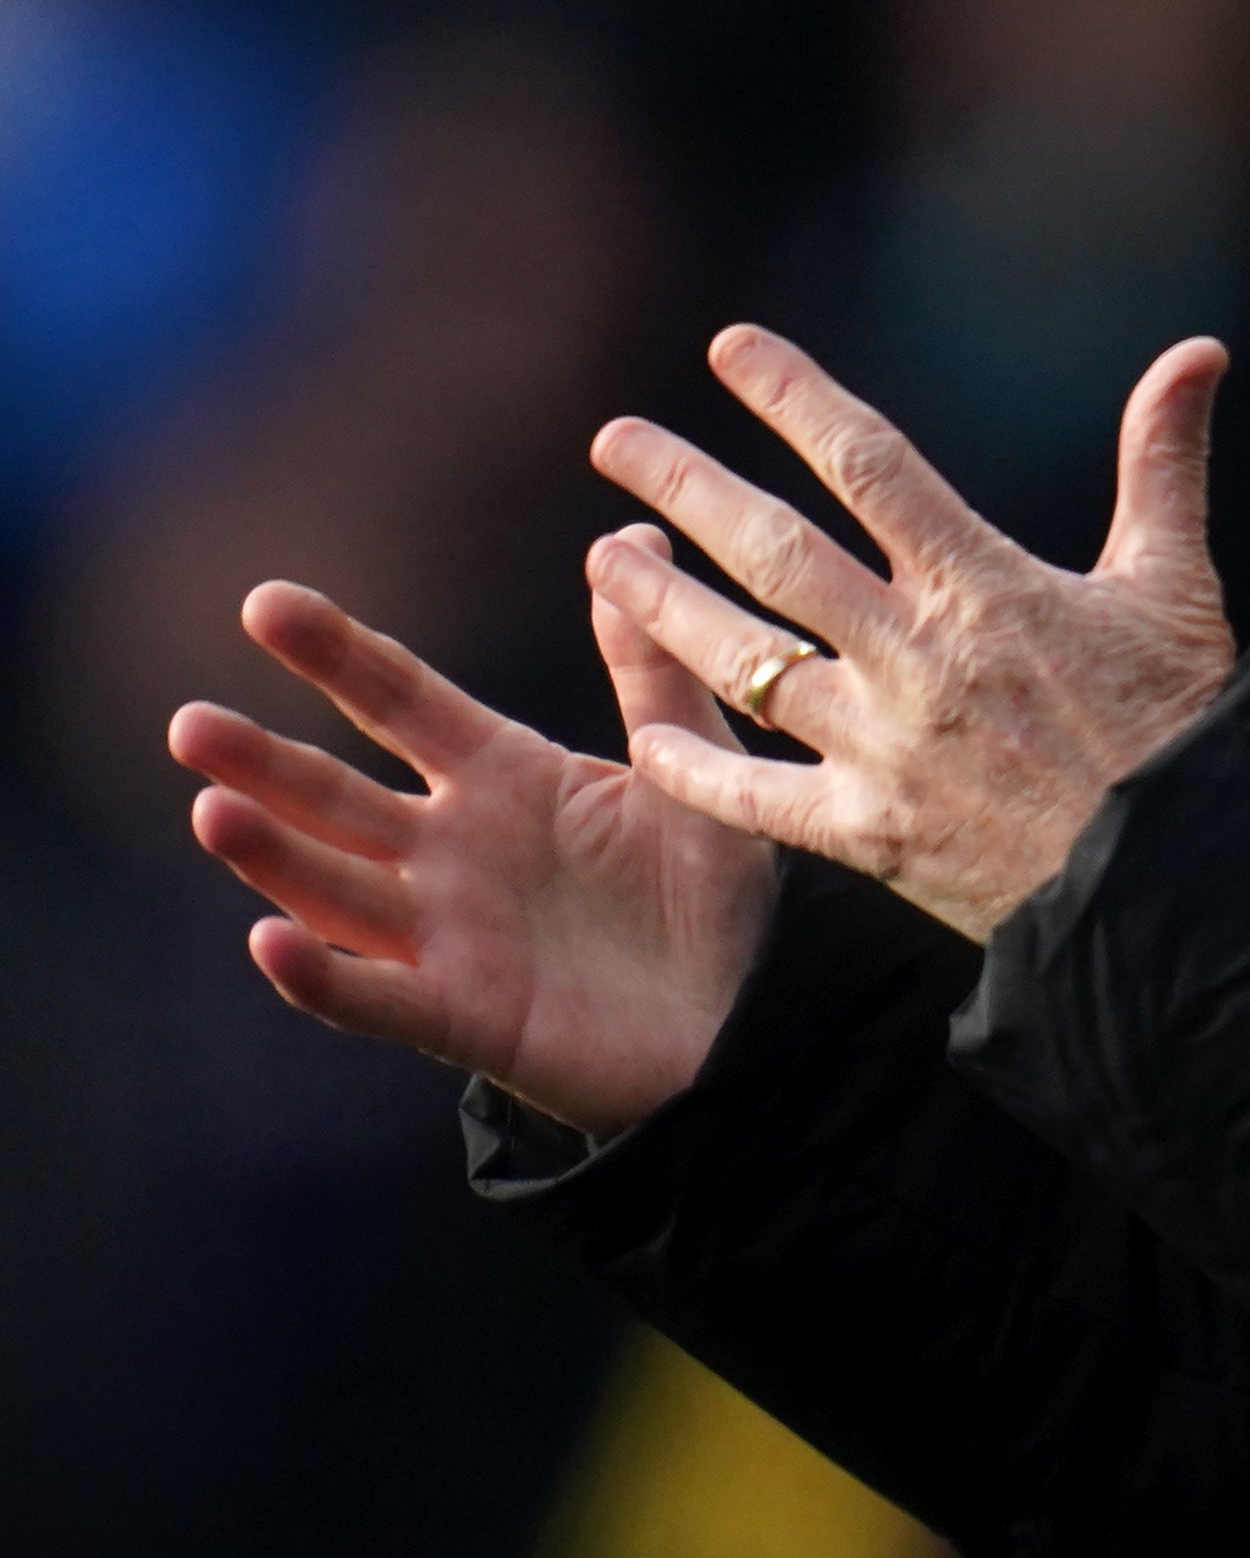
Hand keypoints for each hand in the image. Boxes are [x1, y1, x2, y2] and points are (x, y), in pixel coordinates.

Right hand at [168, 541, 779, 1134]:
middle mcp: (454, 851)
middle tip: (189, 723)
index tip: (264, 602)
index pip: (401, 701)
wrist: (753, 1018)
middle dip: (264, 762)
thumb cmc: (713, 891)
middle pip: (338, 796)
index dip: (336, 655)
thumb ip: (651, 667)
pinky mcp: (467, 1017)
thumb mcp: (689, 765)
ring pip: (336, 890)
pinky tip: (269, 941)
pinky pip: (379, 998)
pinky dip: (321, 976)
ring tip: (210, 811)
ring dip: (271, 856)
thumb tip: (629, 539)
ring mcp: (450, 935)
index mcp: (504, 777)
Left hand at [582, 324, 1236, 942]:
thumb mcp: (1175, 581)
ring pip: (744, 661)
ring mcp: (882, 747)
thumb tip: (1199, 351)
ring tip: (606, 560)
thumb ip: (1164, 462)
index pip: (869, 467)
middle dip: (687, 487)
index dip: (795, 398)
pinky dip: (695, 769)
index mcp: (984, 587)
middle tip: (616, 440)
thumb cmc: (1182, 723)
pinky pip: (754, 797)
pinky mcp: (867, 833)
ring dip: (664, 605)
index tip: (729, 352)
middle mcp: (916, 658)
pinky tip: (643, 739)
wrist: (1177, 877)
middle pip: (774, 552)